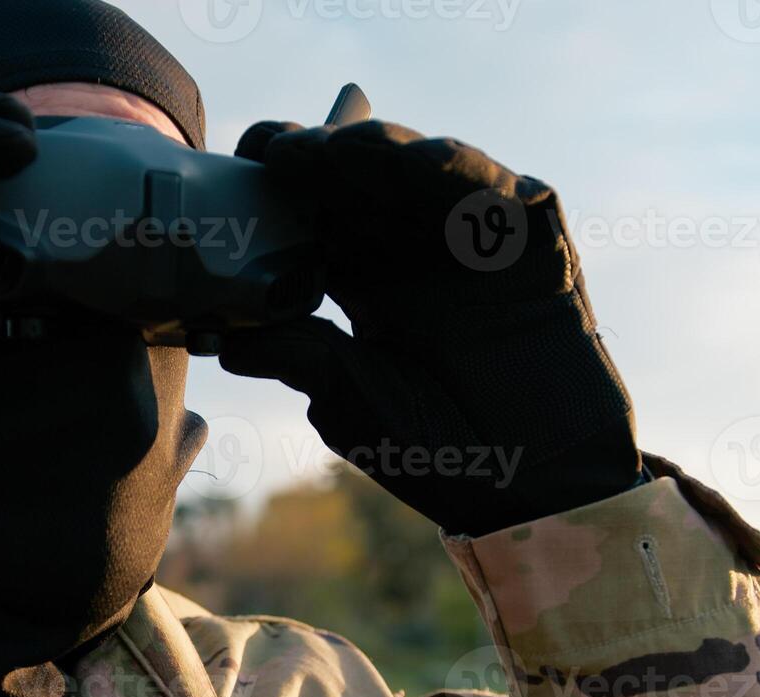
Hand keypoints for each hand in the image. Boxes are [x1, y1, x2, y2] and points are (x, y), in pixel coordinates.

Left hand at [221, 119, 640, 535]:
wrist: (537, 484)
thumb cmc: (439, 452)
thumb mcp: (349, 400)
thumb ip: (296, 355)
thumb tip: (222, 336)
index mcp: (363, 282)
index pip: (311, 220)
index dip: (276, 195)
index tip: (235, 181)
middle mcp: (411, 249)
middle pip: (356, 183)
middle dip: (315, 161)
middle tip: (272, 148)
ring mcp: (470, 236)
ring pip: (414, 171)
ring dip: (373, 152)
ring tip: (330, 149)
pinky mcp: (529, 234)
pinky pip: (490, 186)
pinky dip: (453, 168)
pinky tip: (414, 161)